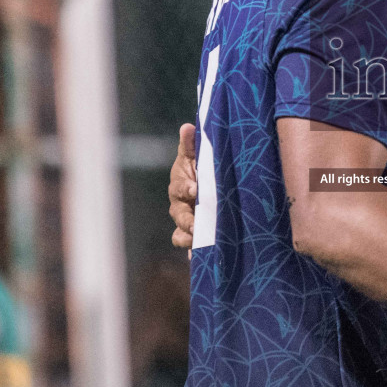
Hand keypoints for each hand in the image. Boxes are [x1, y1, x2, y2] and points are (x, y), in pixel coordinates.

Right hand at [168, 123, 197, 253]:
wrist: (207, 185)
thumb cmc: (200, 168)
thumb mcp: (196, 155)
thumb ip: (191, 144)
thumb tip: (187, 126)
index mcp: (179, 185)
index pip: (180, 188)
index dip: (186, 188)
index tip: (196, 189)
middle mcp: (179, 206)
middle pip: (180, 215)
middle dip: (188, 220)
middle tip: (197, 223)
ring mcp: (186, 222)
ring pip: (181, 234)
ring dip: (188, 239)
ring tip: (199, 242)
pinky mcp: (194, 236)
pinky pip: (190, 247)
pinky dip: (194, 254)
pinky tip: (201, 260)